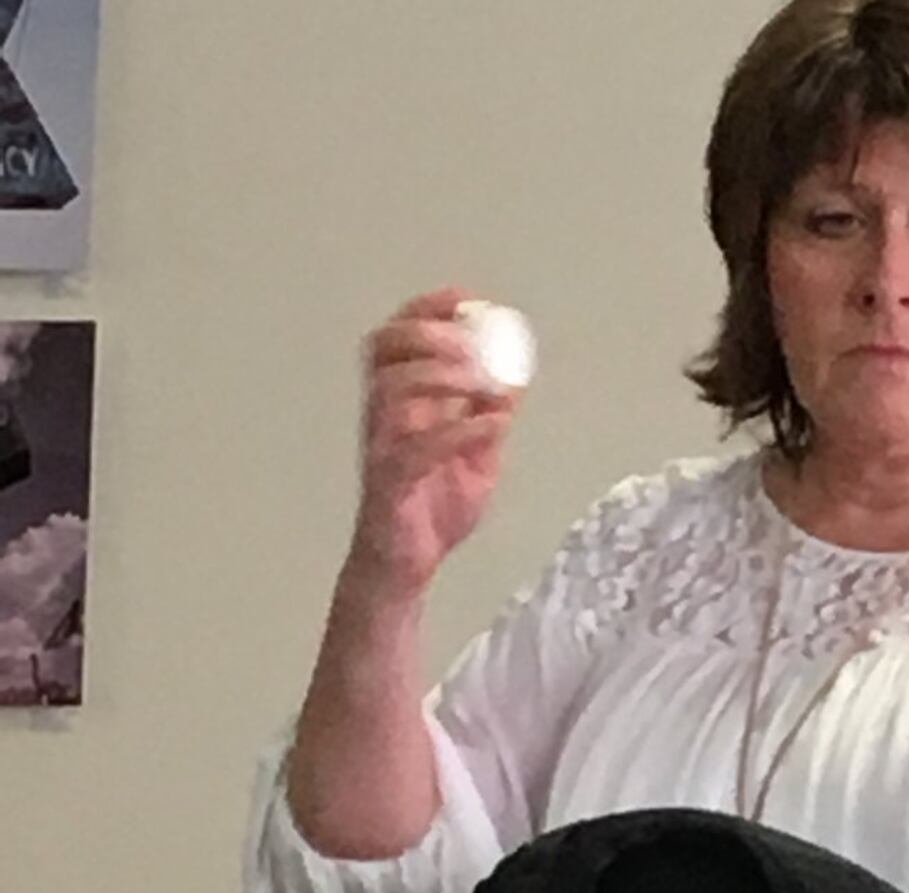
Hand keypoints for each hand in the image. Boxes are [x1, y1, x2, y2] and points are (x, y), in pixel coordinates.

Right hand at [350, 286, 526, 596]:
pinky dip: (458, 431)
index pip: (401, 339)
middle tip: (470, 339)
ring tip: (483, 381)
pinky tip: (491, 426)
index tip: (466, 300)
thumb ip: (490, 418)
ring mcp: (383, 447)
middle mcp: (384, 416)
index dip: (428, 311)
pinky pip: (418, 447)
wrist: (410, 567)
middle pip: (385, 349)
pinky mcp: (390, 481)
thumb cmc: (433, 511)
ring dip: (440, 374)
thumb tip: (516, 378)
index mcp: (402, 403)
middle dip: (427, 331)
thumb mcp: (477, 458)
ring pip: (393, 388)